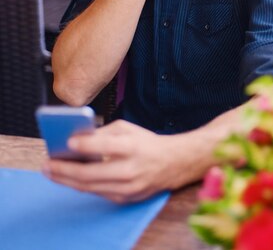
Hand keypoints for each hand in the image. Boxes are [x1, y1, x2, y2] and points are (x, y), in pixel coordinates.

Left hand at [43, 120, 180, 202]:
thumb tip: (77, 139)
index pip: (105, 147)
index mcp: (132, 147)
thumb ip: (103, 133)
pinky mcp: (125, 198)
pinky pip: (97, 192)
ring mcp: (127, 188)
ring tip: (51, 172)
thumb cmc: (146, 142)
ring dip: (67, 180)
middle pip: (91, 173)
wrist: (172, 164)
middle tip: (46, 164)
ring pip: (90, 187)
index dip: (84, 146)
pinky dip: (81, 185)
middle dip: (64, 170)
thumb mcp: (127, 128)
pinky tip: (68, 178)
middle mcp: (130, 170)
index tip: (66, 142)